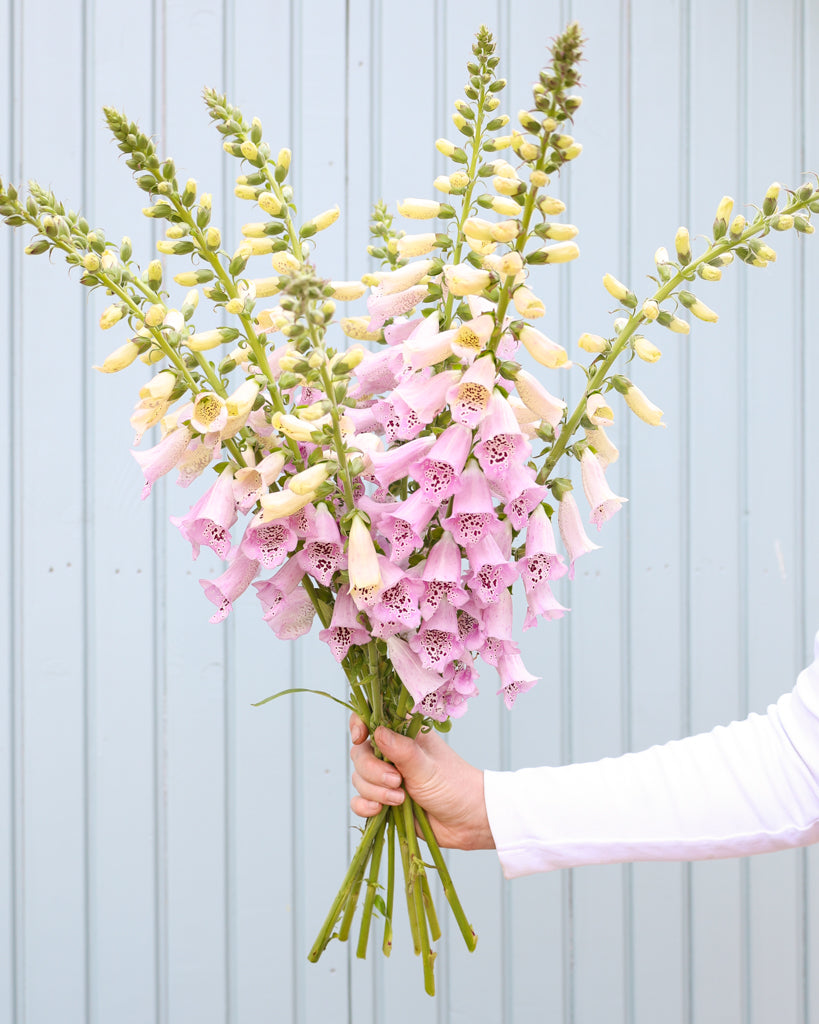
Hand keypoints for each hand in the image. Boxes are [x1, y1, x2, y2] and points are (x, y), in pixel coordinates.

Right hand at [349, 714, 494, 850]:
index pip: (372, 718)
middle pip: (360, 752)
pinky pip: (359, 801)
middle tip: (396, 781)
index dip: (360, 725)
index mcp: (404, 734)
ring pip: (359, 778)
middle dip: (372, 770)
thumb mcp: (428, 767)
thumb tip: (377, 732)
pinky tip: (379, 811)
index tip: (361, 737)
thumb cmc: (454, 786)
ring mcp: (386, 777)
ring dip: (374, 791)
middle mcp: (391, 752)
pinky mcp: (383, 800)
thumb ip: (402, 750)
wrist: (468, 822)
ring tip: (400, 799)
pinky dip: (364, 806)